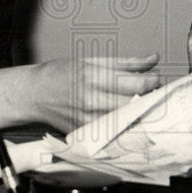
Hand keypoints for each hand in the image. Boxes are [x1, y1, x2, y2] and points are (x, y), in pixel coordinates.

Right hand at [28, 53, 160, 131]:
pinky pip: (113, 132)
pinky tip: (127, 118)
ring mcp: (87, 119)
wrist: (35, 94)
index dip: (152, 81)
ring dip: (139, 113)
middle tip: (154, 93)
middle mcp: (91, 100)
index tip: (156, 79)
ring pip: (126, 121)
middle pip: (133, 104)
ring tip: (142, 105)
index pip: (134, 83)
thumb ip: (126, 63)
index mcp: (93, 77)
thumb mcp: (92, 61)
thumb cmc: (61, 74)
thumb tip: (152, 59)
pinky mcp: (85, 133)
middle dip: (149, 98)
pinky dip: (124, 125)